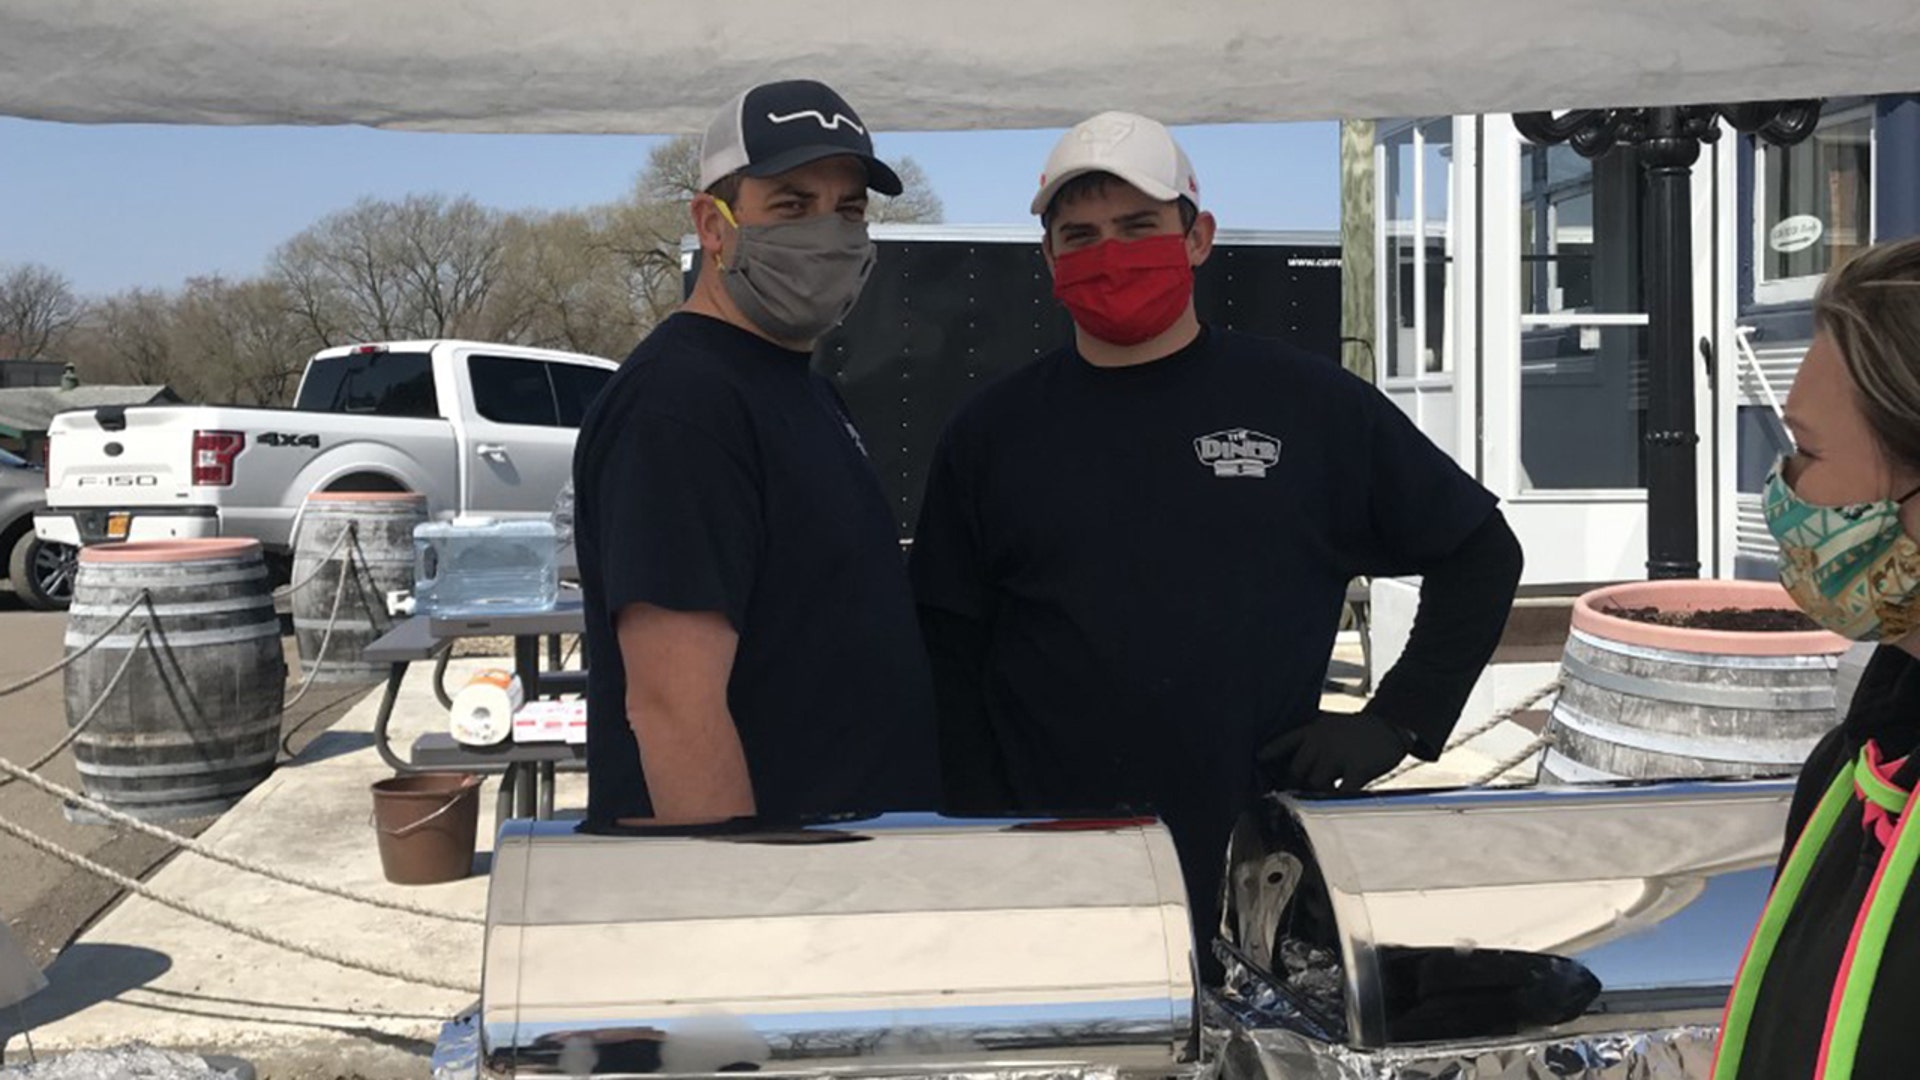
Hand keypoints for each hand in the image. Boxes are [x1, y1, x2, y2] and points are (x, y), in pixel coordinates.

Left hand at [1258, 712, 1410, 793]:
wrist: (1392, 725)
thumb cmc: (1358, 730)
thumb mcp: (1330, 723)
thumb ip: (1312, 737)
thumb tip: (1294, 758)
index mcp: (1314, 729)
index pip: (1286, 741)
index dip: (1271, 751)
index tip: (1258, 759)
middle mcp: (1322, 741)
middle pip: (1297, 770)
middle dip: (1297, 783)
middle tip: (1301, 793)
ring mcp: (1339, 755)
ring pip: (1316, 783)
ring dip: (1317, 793)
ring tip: (1321, 797)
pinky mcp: (1357, 768)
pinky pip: (1341, 791)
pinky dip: (1337, 799)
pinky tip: (1337, 802)